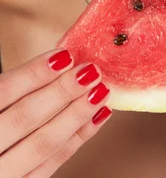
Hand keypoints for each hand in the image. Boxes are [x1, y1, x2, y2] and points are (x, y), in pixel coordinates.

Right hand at [0, 49, 111, 177]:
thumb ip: (14, 88)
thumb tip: (60, 59)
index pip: (3, 91)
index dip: (34, 73)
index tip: (64, 56)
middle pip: (24, 118)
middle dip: (61, 92)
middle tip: (90, 71)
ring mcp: (3, 174)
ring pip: (42, 144)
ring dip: (76, 115)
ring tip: (101, 91)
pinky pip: (53, 164)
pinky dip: (78, 138)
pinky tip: (98, 115)